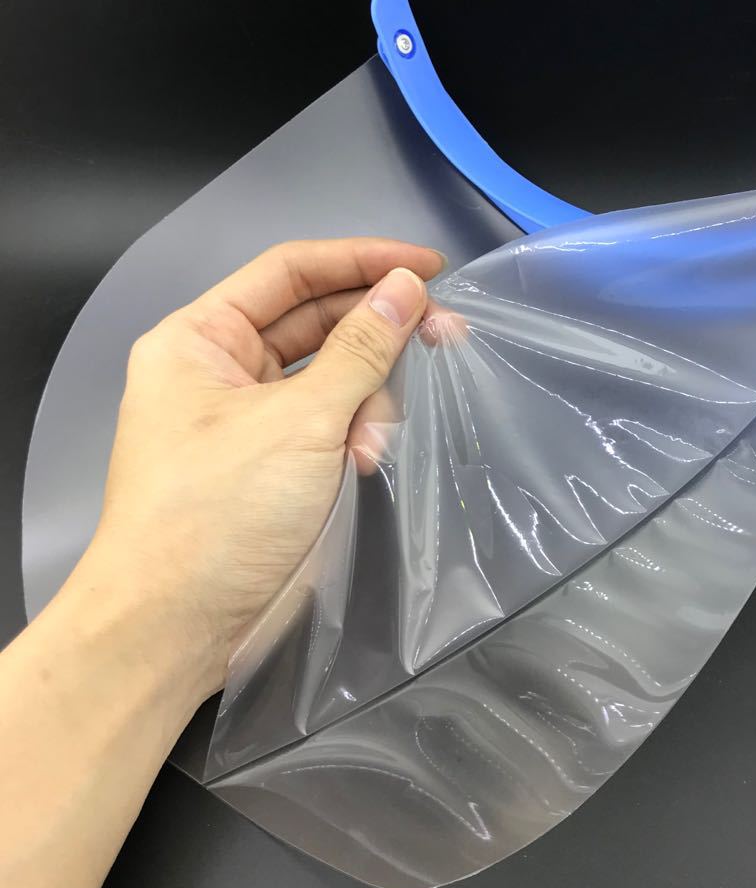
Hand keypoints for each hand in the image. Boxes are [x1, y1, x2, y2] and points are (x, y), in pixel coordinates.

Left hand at [78, 236, 444, 699]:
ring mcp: (249, 418)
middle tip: (448, 332)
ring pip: (332, 377)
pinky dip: (355, 436)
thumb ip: (362, 348)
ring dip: (367, 400)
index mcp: (201, 338)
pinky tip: (364, 464)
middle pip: (316, 322)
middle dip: (379, 331)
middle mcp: (222, 368)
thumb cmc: (220, 510)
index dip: (362, 260)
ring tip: (374, 441)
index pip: (290, 272)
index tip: (430, 266)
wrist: (176, 628)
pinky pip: (329, 424)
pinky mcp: (275, 461)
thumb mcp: (300, 421)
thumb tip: (407, 286)